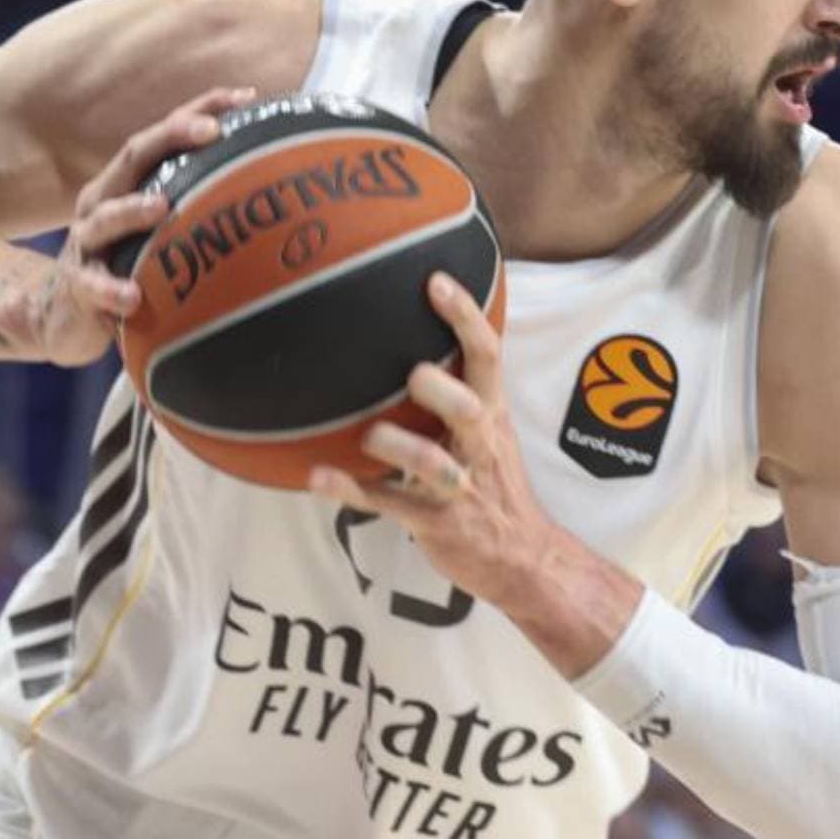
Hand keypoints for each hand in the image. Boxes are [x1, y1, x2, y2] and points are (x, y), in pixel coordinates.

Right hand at [32, 86, 253, 365]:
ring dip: (134, 209)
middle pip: (134, 156)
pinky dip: (112, 290)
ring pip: (106, 218)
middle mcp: (103, 201)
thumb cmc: (128, 264)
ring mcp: (87, 241)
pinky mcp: (79, 285)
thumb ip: (200, 209)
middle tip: (212, 131)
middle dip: (171, 137)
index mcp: (128, 182)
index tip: (246, 96)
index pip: (165, 135)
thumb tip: (273, 195)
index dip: (203, 109)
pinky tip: (133, 297)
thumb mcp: (160, 231)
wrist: (67, 314)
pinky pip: (93, 285)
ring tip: (163, 206)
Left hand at [309, 272, 559, 609]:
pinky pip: (389, 503)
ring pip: (430, 462)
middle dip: (438, 388)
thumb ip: (461, 389)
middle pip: (468, 407)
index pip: (488, 355)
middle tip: (411, 376)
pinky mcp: (436, 522)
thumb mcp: (491, 431)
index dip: (465, 317)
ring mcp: (459, 486)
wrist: (523, 557)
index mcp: (492, 413)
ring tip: (367, 437)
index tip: (435, 280)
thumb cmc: (493, 484)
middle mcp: (480, 444)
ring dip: (394, 446)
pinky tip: (316, 478)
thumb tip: (413, 340)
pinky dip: (350, 490)